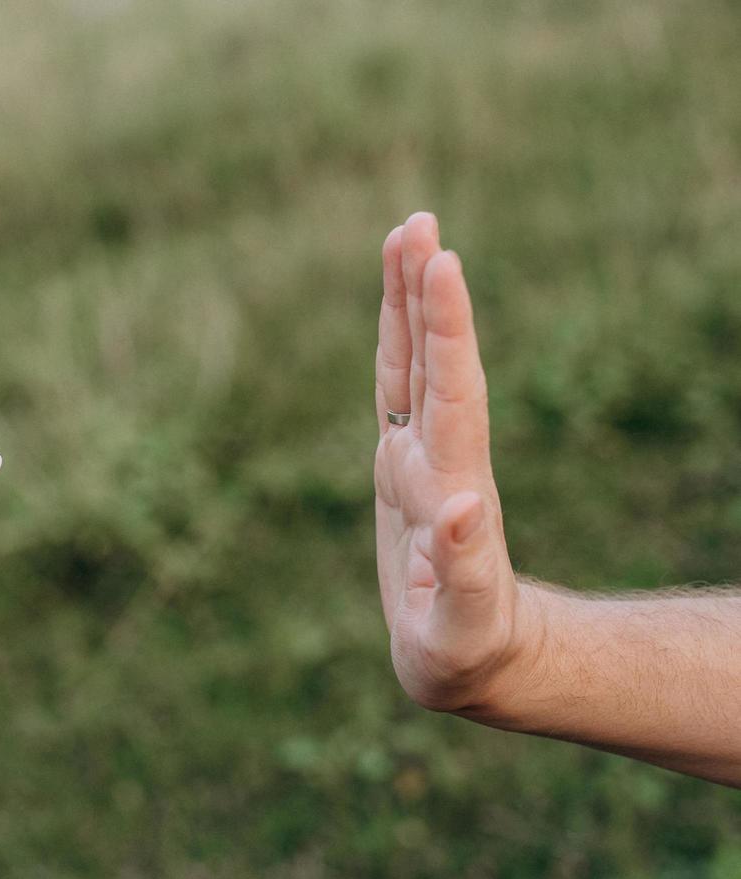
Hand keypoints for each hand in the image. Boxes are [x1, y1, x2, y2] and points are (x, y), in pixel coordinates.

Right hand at [373, 214, 536, 712]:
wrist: (484, 655)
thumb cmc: (466, 654)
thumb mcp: (462, 628)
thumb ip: (465, 572)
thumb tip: (464, 507)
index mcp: (451, 490)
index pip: (451, 395)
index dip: (446, 331)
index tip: (443, 265)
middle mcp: (441, 461)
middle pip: (432, 363)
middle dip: (423, 295)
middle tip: (418, 222)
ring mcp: (424, 461)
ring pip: (414, 367)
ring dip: (409, 304)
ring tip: (406, 237)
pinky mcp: (404, 471)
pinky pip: (396, 394)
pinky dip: (395, 345)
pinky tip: (395, 311)